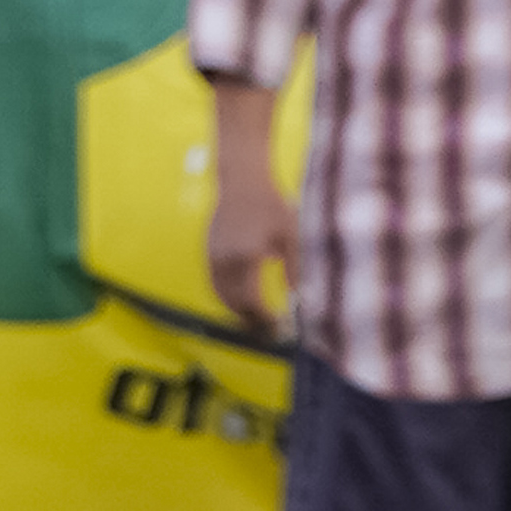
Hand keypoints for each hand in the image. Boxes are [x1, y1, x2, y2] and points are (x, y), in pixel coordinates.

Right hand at [206, 164, 294, 337]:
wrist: (242, 180)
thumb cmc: (271, 204)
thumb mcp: (291, 234)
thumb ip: (296, 268)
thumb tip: (302, 300)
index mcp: (244, 259)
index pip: (250, 303)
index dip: (265, 320)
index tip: (281, 327)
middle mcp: (223, 261)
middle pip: (234, 304)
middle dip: (251, 321)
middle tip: (272, 330)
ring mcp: (212, 256)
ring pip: (220, 296)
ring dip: (237, 311)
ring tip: (258, 319)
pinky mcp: (208, 251)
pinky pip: (214, 283)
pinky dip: (227, 296)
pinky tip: (243, 299)